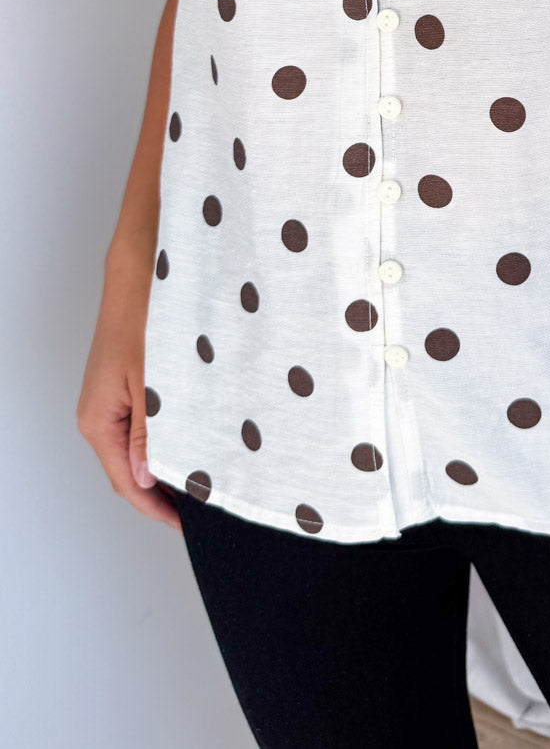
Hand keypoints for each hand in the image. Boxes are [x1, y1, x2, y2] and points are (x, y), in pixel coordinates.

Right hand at [76, 249, 181, 532]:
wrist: (140, 274)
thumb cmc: (146, 319)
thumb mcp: (154, 385)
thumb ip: (149, 435)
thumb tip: (146, 481)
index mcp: (98, 421)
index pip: (126, 484)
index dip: (157, 508)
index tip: (187, 524)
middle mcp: (98, 415)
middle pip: (129, 471)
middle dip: (163, 491)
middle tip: (202, 504)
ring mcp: (110, 400)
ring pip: (137, 448)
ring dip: (165, 464)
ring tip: (201, 477)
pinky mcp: (124, 385)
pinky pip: (142, 424)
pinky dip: (165, 438)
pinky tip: (190, 439)